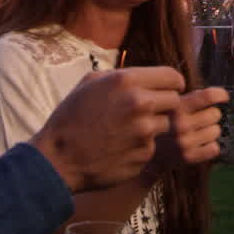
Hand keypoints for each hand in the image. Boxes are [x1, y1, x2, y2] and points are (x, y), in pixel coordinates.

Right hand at [31, 67, 184, 192]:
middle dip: (164, 104)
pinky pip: (153, 146)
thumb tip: (146, 75)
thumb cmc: (71, 117)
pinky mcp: (144, 155)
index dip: (172, 83)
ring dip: (153, 126)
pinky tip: (121, 147)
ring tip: (127, 130)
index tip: (168, 89)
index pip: (173, 77)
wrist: (58, 159)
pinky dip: (142, 146)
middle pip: (175, 100)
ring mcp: (144, 132)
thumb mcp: (90, 83)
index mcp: (127, 81)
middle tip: (146, 111)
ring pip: (166, 125)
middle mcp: (140, 104)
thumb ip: (122, 75)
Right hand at [147, 86, 227, 176]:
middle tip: (199, 119)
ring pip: (216, 131)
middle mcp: (180, 124)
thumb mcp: (172, 105)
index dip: (221, 95)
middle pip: (215, 113)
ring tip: (197, 132)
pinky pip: (214, 148)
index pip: (208, 96)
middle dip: (211, 114)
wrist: (149, 151)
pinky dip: (210, 146)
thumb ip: (192, 97)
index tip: (224, 96)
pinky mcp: (189, 157)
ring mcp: (184, 142)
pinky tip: (199, 144)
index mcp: (177, 107)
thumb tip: (219, 95)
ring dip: (210, 130)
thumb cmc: (166, 122)